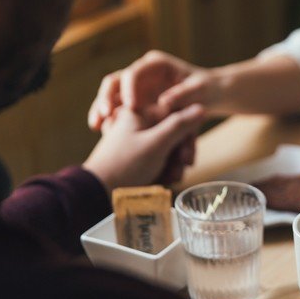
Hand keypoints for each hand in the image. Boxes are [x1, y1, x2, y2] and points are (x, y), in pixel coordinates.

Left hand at [83, 104, 204, 192]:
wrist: (98, 191)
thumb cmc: (125, 165)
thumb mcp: (156, 143)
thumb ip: (180, 125)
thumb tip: (201, 107)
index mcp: (139, 112)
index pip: (175, 115)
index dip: (186, 135)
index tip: (186, 154)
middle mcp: (138, 124)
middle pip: (173, 133)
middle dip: (179, 154)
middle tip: (181, 169)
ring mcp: (137, 141)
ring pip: (168, 149)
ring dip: (173, 165)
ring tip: (169, 179)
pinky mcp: (136, 156)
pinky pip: (158, 159)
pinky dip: (163, 170)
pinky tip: (162, 181)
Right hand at [88, 50, 221, 130]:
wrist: (210, 95)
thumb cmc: (207, 90)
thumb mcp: (200, 91)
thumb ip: (184, 94)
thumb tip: (165, 101)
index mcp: (156, 64)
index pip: (135, 72)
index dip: (129, 88)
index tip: (131, 106)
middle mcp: (142, 73)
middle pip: (115, 81)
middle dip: (107, 97)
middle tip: (104, 115)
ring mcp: (136, 87)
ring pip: (111, 95)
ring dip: (101, 109)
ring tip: (96, 126)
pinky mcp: (135, 101)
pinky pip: (116, 108)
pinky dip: (108, 118)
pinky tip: (101, 131)